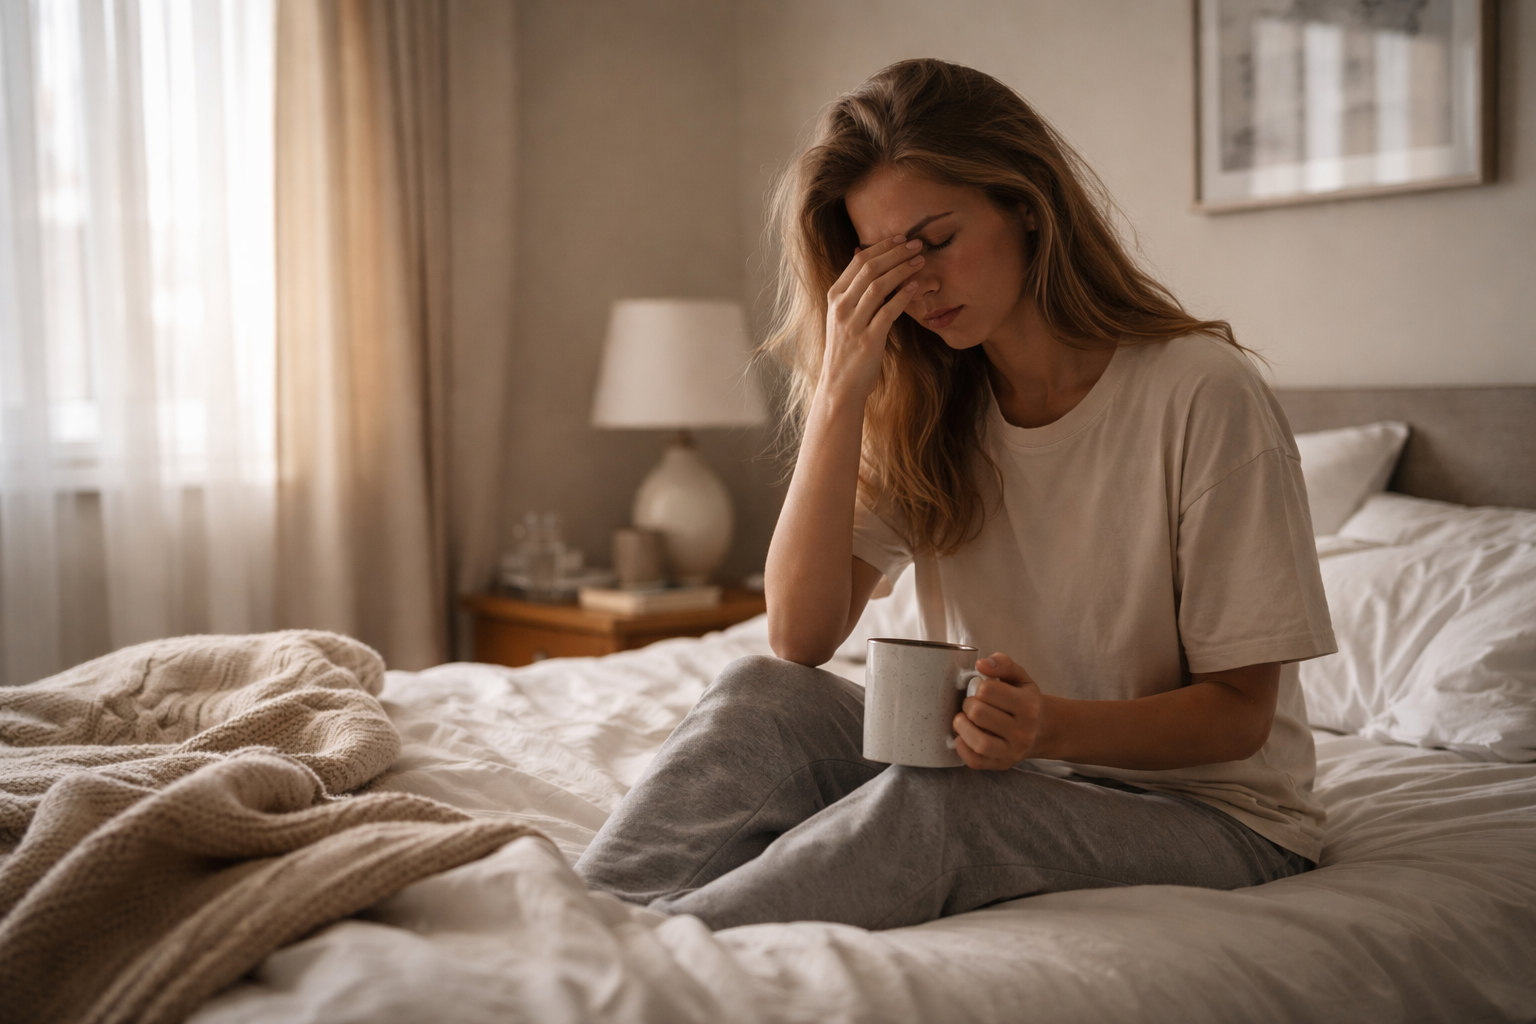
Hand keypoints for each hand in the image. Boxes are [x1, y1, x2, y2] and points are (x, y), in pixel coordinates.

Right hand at [820, 235, 924, 400]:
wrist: (840, 385)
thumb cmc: (847, 349)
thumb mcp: (843, 315)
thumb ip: (853, 288)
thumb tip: (860, 254)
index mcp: (835, 296)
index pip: (859, 261)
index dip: (882, 246)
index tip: (901, 238)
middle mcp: (841, 306)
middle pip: (870, 268)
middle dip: (896, 252)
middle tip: (917, 243)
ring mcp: (853, 323)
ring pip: (879, 286)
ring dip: (902, 270)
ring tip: (921, 260)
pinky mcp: (868, 340)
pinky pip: (887, 312)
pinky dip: (903, 297)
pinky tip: (916, 287)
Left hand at [952, 653, 1044, 769]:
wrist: (1042, 730)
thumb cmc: (1025, 700)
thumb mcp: (1020, 677)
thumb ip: (1002, 664)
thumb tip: (981, 664)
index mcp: (1028, 705)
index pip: (988, 690)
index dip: (977, 686)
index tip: (980, 689)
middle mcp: (1023, 731)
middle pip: (979, 714)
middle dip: (968, 705)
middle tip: (972, 704)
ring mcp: (1013, 751)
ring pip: (979, 742)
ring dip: (962, 727)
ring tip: (963, 720)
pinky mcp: (1002, 764)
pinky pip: (975, 761)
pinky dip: (962, 748)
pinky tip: (964, 736)